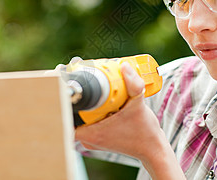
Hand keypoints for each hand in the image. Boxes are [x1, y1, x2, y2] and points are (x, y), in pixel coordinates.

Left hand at [75, 62, 185, 178]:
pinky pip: (89, 119)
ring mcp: (92, 138)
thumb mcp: (140, 105)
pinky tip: (101, 98)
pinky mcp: (98, 136)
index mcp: (91, 133)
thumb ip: (133, 85)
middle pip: (72, 111)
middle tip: (82, 76)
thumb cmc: (145, 133)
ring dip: (85, 100)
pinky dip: (93, 108)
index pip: (65, 113)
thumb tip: (124, 67)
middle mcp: (88, 138)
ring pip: (81, 115)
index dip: (62, 94)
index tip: (65, 78)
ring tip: (92, 84)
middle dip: (77, 93)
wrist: (153, 149)